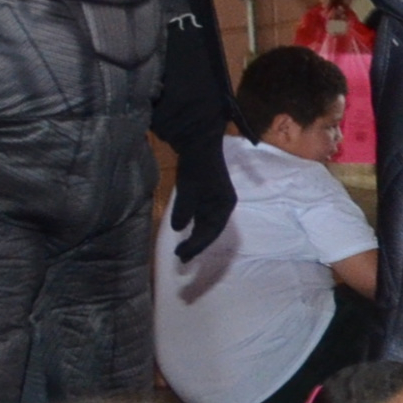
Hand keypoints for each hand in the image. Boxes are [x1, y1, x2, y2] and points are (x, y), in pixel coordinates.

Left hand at [166, 134, 237, 260]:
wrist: (199, 144)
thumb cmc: (196, 168)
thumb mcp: (188, 191)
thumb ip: (184, 211)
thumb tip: (179, 228)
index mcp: (224, 206)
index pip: (211, 232)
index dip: (196, 245)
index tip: (180, 255)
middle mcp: (224, 206)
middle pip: (212, 230)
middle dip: (198, 244)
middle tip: (182, 257)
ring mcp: (218, 201)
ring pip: (208, 225)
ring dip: (197, 237)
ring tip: (183, 249)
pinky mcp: (210, 196)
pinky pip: (204, 217)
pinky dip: (196, 226)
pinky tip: (187, 231)